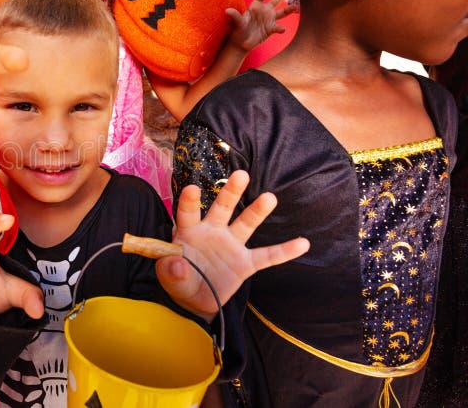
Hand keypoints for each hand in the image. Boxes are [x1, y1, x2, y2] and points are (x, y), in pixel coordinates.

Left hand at [157, 171, 308, 318]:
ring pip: (246, 224)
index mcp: (189, 232)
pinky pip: (267, 256)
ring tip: (270, 198)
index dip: (189, 201)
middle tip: (241, 175)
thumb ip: (170, 271)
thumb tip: (178, 264)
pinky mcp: (245, 263)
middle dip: (230, 192)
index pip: (188, 213)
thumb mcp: (169, 279)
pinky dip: (284, 251)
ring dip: (257, 211)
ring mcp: (231, 245)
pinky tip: (302, 243)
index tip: (192, 188)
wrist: (197, 299)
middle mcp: (212, 232)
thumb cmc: (180, 281)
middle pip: (222, 208)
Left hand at [225, 0, 298, 52]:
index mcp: (255, 6)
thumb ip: (235, 15)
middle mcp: (264, 10)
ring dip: (290, 9)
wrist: (241, 43)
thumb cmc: (237, 30)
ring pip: (283, 12)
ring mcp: (269, 19)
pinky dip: (280, 28)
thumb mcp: (237, 22)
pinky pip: (278, 27)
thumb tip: (227, 10)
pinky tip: (282, 29)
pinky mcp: (271, 29)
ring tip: (296, 7)